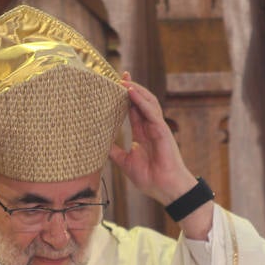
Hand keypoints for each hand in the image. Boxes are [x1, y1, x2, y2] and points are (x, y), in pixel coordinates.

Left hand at [109, 74, 213, 238]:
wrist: (166, 189)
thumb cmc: (150, 178)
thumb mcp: (126, 162)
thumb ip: (114, 152)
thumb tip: (99, 145)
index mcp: (143, 133)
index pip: (133, 110)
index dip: (125, 97)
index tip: (115, 85)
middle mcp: (150, 127)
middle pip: (140, 101)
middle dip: (131, 87)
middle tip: (118, 75)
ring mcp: (158, 128)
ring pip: (147, 102)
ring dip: (135, 90)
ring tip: (123, 79)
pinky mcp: (162, 131)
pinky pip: (151, 112)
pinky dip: (141, 101)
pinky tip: (131, 92)